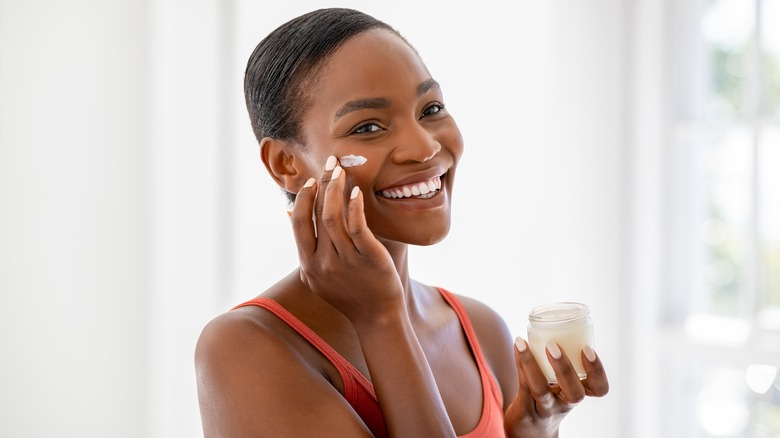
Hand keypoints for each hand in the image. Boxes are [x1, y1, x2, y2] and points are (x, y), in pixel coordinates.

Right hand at [288, 155, 404, 323]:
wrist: (376, 316)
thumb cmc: (348, 292)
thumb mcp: (317, 273)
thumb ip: (305, 245)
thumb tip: (288, 212)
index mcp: (309, 263)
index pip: (300, 223)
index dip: (303, 199)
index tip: (311, 180)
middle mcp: (323, 262)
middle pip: (317, 214)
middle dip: (322, 184)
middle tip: (330, 162)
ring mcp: (345, 260)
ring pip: (334, 217)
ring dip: (336, 189)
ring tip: (341, 170)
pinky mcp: (368, 258)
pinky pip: (357, 227)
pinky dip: (354, 207)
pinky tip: (356, 192)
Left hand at [504, 338, 608, 437]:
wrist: (530, 430)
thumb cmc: (550, 398)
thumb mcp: (562, 383)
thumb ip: (564, 360)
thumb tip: (557, 322)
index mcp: (579, 393)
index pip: (599, 388)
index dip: (597, 370)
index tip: (587, 349)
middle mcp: (565, 403)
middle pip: (574, 393)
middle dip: (565, 368)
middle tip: (553, 346)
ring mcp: (545, 408)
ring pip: (540, 390)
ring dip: (531, 364)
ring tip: (522, 343)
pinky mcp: (525, 409)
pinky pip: (522, 385)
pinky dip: (520, 362)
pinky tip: (517, 345)